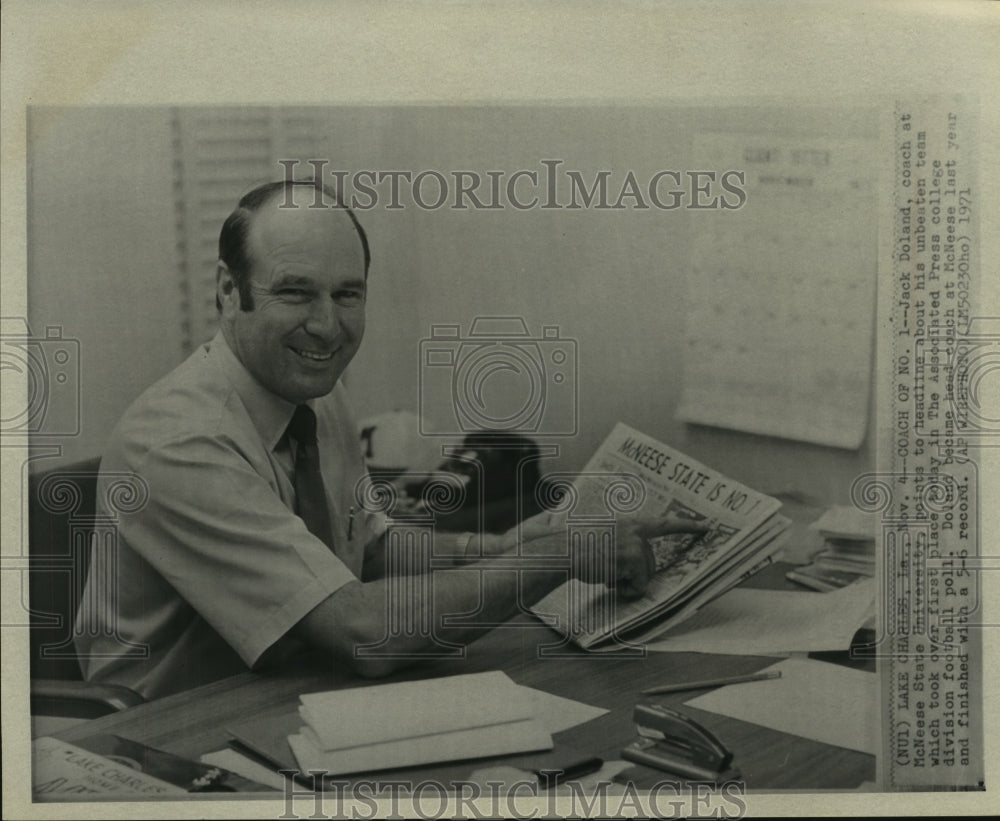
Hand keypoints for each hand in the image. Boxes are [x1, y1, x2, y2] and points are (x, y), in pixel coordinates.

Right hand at [586, 514, 710, 599]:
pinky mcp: (634, 559)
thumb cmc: (577, 547)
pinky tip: (608, 580)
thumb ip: (624, 542)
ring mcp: (636, 545)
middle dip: (634, 574)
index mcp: (630, 524)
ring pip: (645, 576)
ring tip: (605, 573)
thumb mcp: (605, 536)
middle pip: (651, 563)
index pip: (664, 524)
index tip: (708, 527)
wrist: (562, 550)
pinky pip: (639, 585)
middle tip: (610, 571)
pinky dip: (625, 589)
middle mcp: (637, 531)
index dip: (687, 526)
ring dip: (627, 582)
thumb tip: (638, 565)